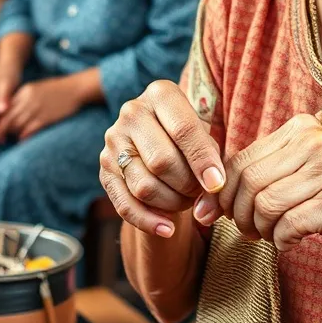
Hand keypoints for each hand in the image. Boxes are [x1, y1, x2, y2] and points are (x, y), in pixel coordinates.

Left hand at [0, 74, 85, 140]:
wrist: (75, 89)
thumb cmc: (56, 90)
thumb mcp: (36, 89)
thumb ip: (23, 98)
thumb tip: (10, 112)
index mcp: (24, 91)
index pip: (4, 107)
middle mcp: (27, 100)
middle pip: (6, 119)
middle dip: (0, 131)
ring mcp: (36, 110)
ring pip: (15, 126)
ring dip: (12, 135)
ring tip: (11, 139)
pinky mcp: (45, 119)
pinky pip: (28, 131)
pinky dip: (23, 138)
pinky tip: (22, 140)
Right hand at [99, 80, 224, 238]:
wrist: (161, 144)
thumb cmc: (191, 141)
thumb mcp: (206, 139)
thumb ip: (213, 161)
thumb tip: (212, 190)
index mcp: (160, 94)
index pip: (184, 129)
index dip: (203, 161)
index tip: (217, 184)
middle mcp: (132, 112)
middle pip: (162, 160)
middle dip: (187, 185)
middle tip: (200, 192)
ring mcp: (113, 140)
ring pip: (144, 186)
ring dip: (172, 203)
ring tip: (186, 201)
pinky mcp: (104, 169)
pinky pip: (125, 204)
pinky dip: (149, 221)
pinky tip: (168, 229)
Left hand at [197, 114, 321, 252]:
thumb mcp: (301, 167)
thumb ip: (261, 173)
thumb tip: (206, 201)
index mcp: (300, 128)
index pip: (242, 159)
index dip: (223, 191)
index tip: (215, 212)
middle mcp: (314, 142)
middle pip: (249, 182)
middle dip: (237, 213)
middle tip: (243, 230)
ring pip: (266, 204)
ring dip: (259, 229)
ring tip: (267, 236)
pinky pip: (289, 225)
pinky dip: (281, 240)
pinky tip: (288, 241)